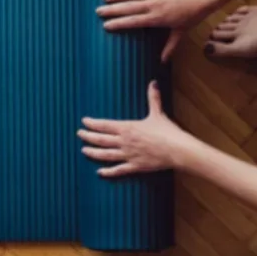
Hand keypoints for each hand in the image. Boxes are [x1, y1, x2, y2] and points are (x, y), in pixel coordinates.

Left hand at [77, 81, 195, 176]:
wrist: (177, 150)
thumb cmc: (168, 131)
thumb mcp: (158, 113)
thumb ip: (153, 98)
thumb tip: (153, 83)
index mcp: (127, 128)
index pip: (104, 125)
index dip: (92, 123)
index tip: (83, 121)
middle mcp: (124, 142)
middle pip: (101, 139)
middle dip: (88, 137)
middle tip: (79, 134)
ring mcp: (128, 155)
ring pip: (105, 155)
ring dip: (93, 153)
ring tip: (83, 150)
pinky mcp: (135, 166)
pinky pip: (118, 170)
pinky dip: (108, 172)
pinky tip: (100, 172)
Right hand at [97, 0, 219, 61]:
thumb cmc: (193, 15)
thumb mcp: (181, 32)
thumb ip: (170, 46)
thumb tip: (163, 61)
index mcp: (156, 18)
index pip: (132, 22)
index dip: (118, 23)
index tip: (105, 25)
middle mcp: (153, 5)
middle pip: (128, 7)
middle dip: (112, 9)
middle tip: (98, 11)